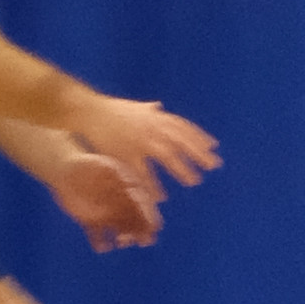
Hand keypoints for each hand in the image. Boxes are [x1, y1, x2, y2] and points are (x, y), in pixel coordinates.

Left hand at [28, 128, 164, 251]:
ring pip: (119, 231)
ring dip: (124, 239)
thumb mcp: (106, 166)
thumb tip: (133, 185)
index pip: (143, 206)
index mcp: (126, 191)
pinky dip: (100, 243)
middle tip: (144, 241)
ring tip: (122, 241)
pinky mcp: (89, 221)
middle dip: (141, 232)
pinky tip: (102, 246)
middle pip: (135, 222)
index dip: (150, 216)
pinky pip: (97, 235)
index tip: (154, 225)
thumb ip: (120, 175)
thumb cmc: (88, 163)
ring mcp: (105, 214)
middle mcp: (118, 205)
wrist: (64, 170)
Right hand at [66, 92, 216, 198]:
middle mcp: (152, 127)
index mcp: (155, 117)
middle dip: (199, 153)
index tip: (214, 147)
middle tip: (214, 165)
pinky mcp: (126, 153)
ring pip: (166, 156)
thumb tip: (158, 106)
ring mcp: (140, 140)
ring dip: (182, 169)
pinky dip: (153, 185)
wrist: (90, 112)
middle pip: (181, 141)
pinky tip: (162, 197)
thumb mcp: (135, 107)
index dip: (199, 136)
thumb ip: (149, 109)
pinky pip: (142, 172)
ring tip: (195, 182)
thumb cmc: (112, 111)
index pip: (183, 126)